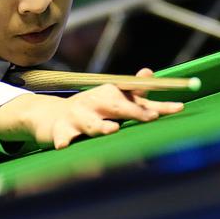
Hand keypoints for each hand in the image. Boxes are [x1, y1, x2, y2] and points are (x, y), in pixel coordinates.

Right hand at [0, 69, 184, 149]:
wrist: (52, 116)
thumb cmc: (92, 108)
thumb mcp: (113, 98)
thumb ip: (136, 92)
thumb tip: (151, 72)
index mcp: (110, 95)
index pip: (136, 98)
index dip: (153, 106)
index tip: (167, 112)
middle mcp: (94, 102)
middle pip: (117, 107)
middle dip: (134, 112)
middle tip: (150, 118)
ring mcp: (77, 116)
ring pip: (91, 123)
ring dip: (101, 126)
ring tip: (111, 130)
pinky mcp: (60, 131)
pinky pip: (63, 137)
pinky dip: (63, 141)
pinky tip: (65, 146)